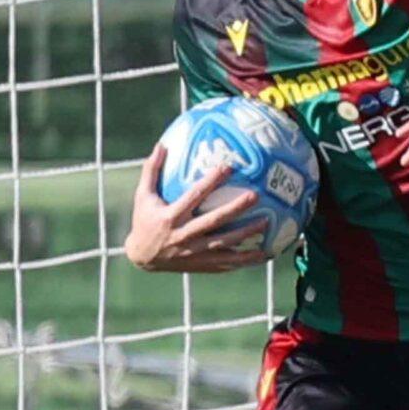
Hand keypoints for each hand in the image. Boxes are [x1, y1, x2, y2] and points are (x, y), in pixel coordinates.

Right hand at [123, 144, 266, 272]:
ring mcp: (194, 252)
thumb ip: (152, 171)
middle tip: (255, 196)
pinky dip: (244, 260)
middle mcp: (183, 235)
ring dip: (246, 234)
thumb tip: (161, 145)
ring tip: (266, 223)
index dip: (211, 181)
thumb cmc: (144, 221)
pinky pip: (226, 263)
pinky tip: (262, 254)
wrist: (142, 258)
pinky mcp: (201, 264)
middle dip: (235, 208)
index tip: (227, 167)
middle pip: (214, 221)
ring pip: (224, 243)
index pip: (194, 196)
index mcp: (171, 217)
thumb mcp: (142, 196)